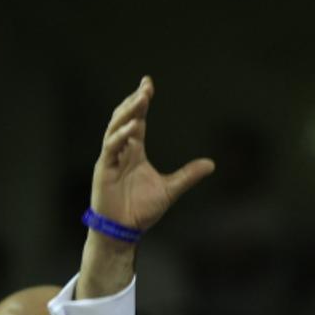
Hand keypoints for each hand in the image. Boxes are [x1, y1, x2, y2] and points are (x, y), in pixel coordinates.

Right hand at [91, 76, 213, 231]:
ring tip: (140, 101)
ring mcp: (110, 159)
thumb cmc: (142, 210)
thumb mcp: (170, 189)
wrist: (124, 230)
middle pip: (125, 119)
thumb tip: (212, 164)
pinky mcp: (103, 170)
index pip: (137, 120)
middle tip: (146, 87)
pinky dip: (120, 137)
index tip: (148, 84)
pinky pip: (110, 149)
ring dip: (127, 115)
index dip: (142, 102)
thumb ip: (188, 175)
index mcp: (134, 151)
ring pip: (115, 129)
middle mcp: (121, 151)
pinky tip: (131, 129)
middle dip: (134, 102)